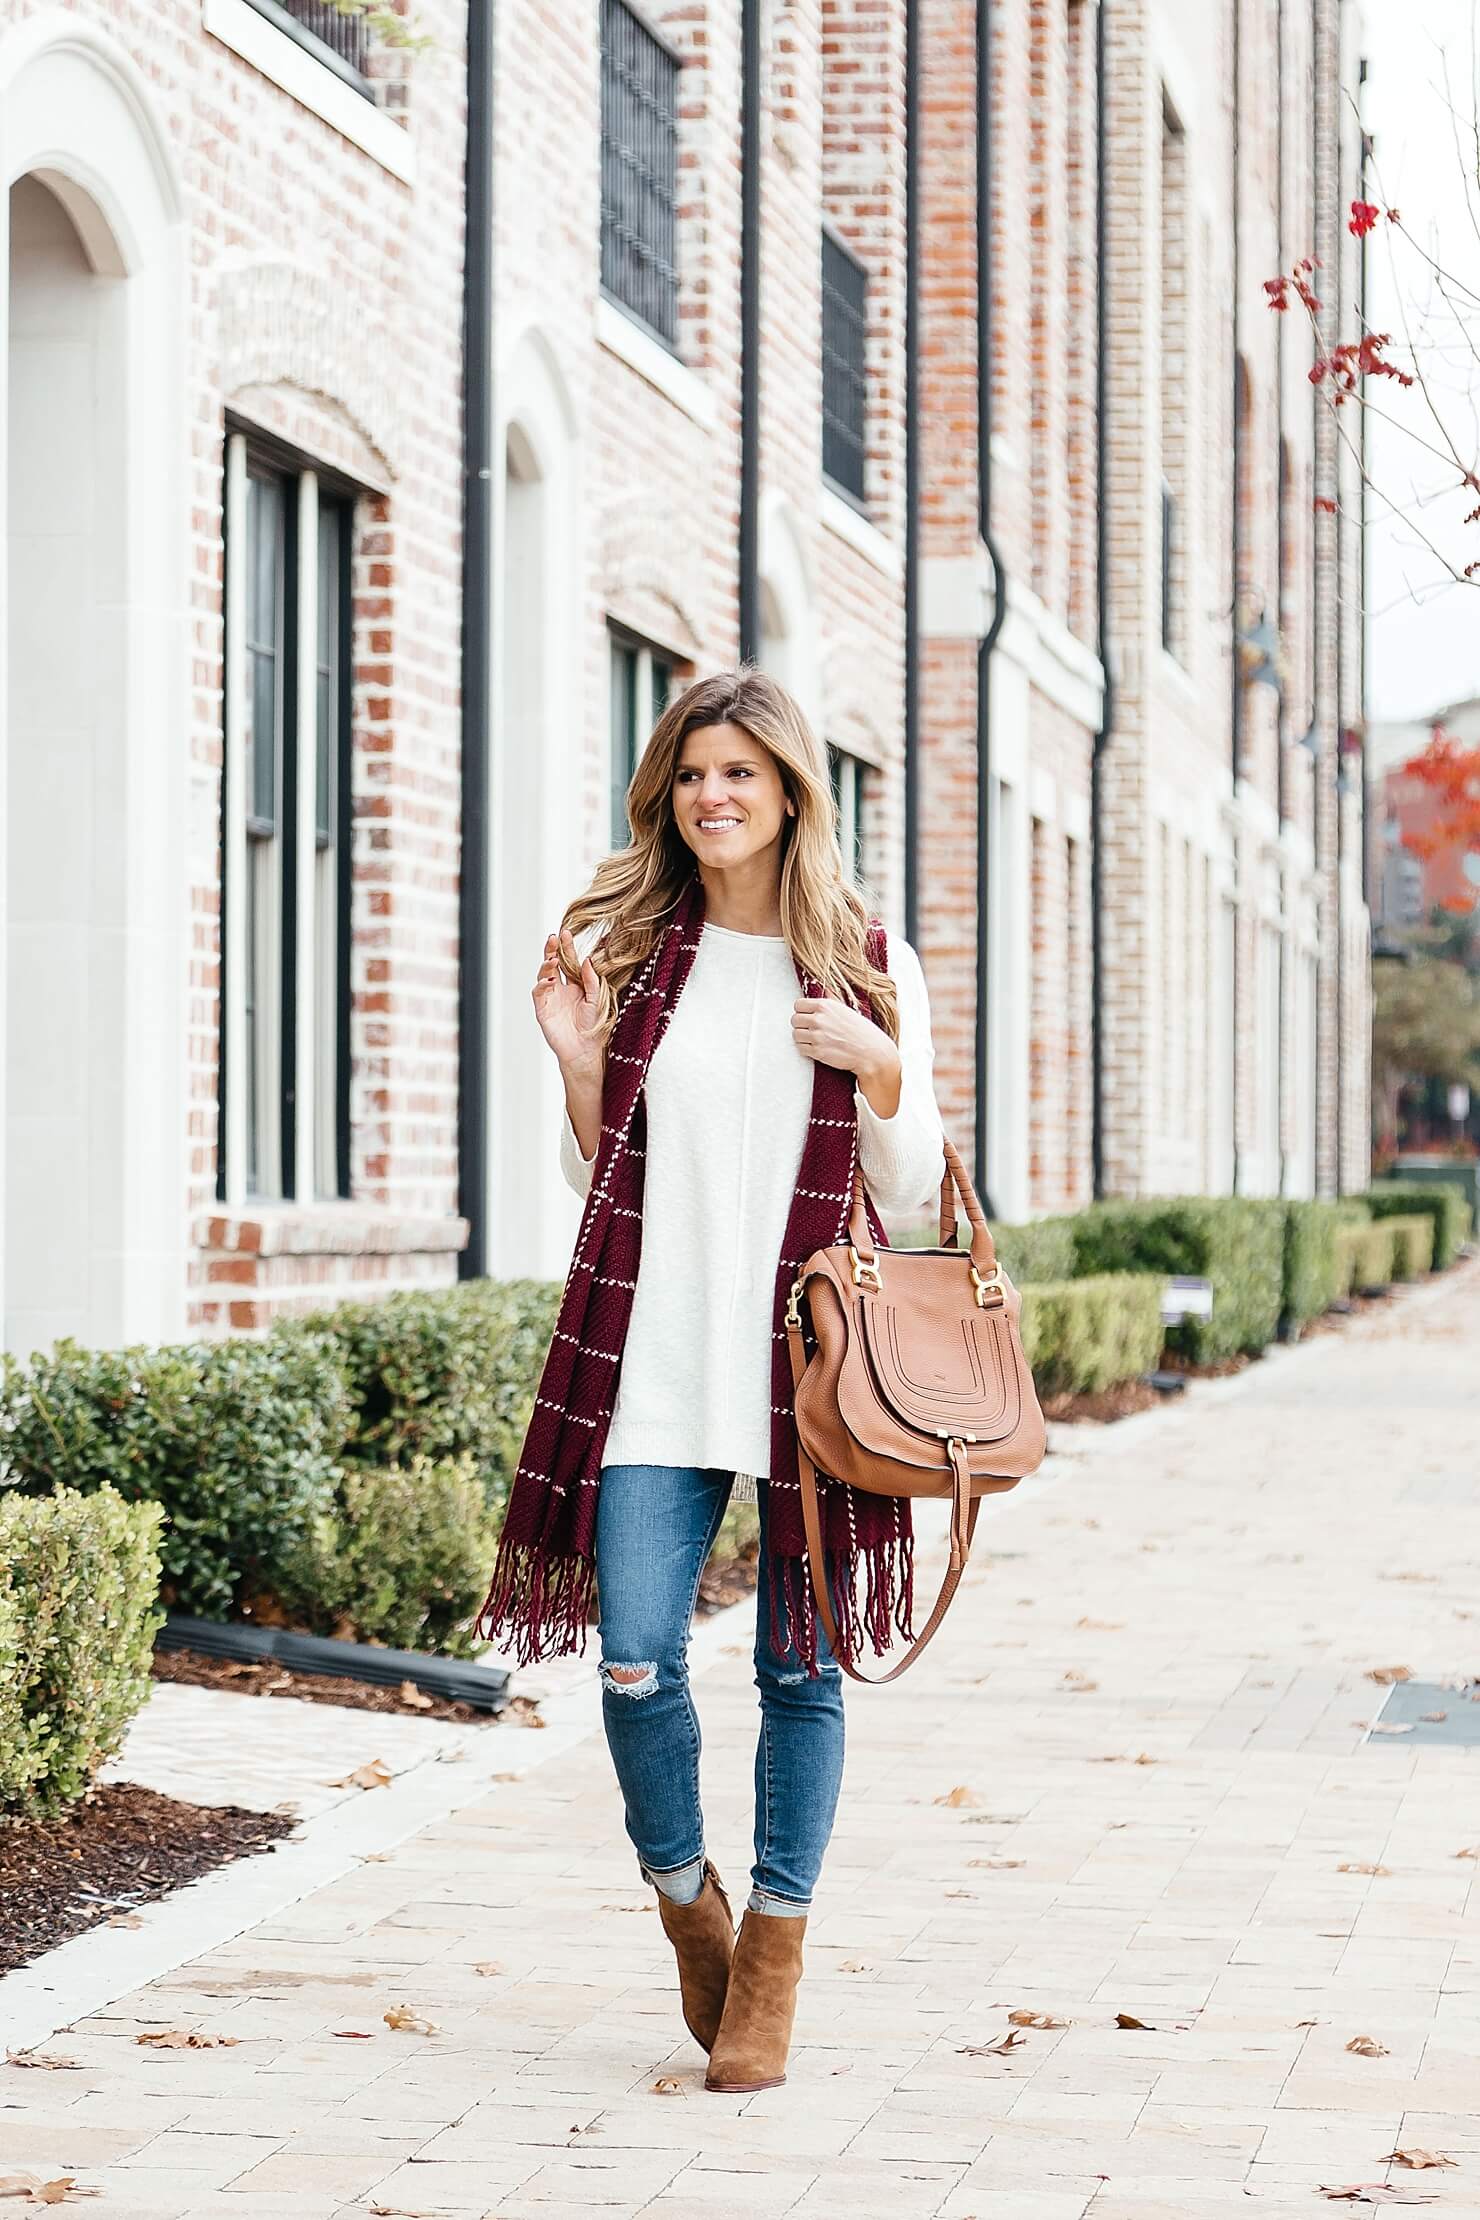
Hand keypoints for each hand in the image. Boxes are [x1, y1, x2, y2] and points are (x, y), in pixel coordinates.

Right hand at [533, 929, 602, 1069]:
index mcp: (575, 984)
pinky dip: (542, 984)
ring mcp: (550, 998)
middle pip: (553, 963)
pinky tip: (549, 979)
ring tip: (552, 960)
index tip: (566, 932)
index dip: (566, 947)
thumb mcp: (597, 999)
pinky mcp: (543, 1009)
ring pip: (543, 975)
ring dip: (546, 965)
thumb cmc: (593, 1026)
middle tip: (553, 938)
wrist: (585, 1050)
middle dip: (551, 950)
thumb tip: (587, 959)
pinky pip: (538, 992)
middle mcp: (561, 988)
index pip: (569, 961)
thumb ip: (591, 980)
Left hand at [791, 994, 898, 1088]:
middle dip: (801, 1025)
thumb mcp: (847, 1010)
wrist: (871, 1052)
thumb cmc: (862, 1032)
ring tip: (814, 1039)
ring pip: (795, 1034)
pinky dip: (806, 1049)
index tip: (807, 1016)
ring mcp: (817, 1035)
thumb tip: (825, 988)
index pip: (798, 1005)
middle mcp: (819, 1019)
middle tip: (811, 1029)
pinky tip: (816, 1048)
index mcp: (825, 1006)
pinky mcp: (817, 1051)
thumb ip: (832, 1000)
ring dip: (802, 1038)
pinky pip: (800, 1048)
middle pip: (794, 1020)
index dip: (802, 1011)